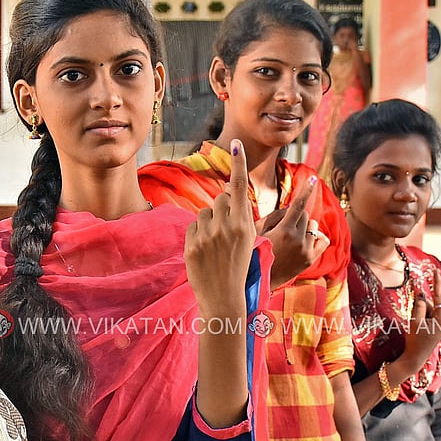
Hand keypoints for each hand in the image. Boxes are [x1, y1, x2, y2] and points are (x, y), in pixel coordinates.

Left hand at [185, 139, 256, 313]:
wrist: (223, 297)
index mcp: (245, 225)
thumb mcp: (248, 240)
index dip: (238, 163)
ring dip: (209, 221)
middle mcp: (227, 227)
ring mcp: (208, 235)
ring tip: (215, 244)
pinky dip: (197, 233)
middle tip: (226, 229)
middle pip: (221, 198)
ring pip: (205, 211)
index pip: (240, 187)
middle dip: (223, 208)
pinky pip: (193, 225)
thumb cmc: (238, 267)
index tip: (237, 143)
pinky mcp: (192, 243)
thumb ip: (239, 216)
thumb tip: (227, 191)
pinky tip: (204, 250)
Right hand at [257, 175, 328, 286]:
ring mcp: (306, 251)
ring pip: (312, 227)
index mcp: (284, 231)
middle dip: (295, 216)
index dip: (306, 190)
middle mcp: (298, 241)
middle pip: (304, 215)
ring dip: (304, 227)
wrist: (258, 282)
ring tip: (290, 237)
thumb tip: (271, 200)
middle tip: (282, 226)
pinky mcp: (310, 260)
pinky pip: (322, 240)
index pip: (298, 205)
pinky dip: (315, 237)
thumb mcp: (255, 232)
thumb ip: (270, 214)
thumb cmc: (252, 254)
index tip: (313, 178)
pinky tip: (304, 240)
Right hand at [399, 267, 440, 371]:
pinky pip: (427, 317)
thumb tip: (422, 294)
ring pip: (428, 311)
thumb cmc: (415, 340)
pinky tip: (417, 330)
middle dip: (420, 308)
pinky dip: (420, 319)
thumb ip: (419, 305)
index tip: (435, 270)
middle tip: (414, 321)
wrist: (415, 358)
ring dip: (419, 315)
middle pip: (430, 305)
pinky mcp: (436, 328)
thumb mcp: (415, 321)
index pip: (439, 296)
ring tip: (415, 329)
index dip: (436, 282)